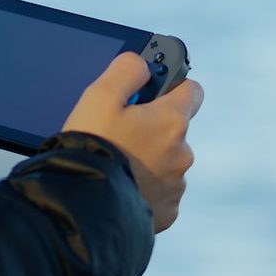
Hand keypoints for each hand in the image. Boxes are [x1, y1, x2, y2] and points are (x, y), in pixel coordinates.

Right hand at [61, 52, 202, 232]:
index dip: (171, 87)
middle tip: (118, 133)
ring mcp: (176, 185)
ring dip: (147, 160)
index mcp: (171, 121)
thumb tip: (141, 63)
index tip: (151, 93)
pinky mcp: (167, 212)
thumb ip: (126, 70)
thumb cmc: (91, 147)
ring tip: (114, 163)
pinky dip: (144, 188)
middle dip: (151, 128)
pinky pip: (159, 193)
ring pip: (165, 162)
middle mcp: (182, 153)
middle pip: (173, 129)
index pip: (191, 90)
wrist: (84, 206)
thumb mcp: (100, 95)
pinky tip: (120, 186)